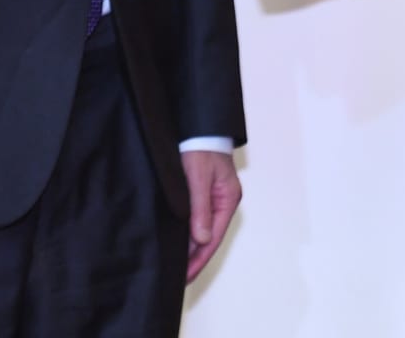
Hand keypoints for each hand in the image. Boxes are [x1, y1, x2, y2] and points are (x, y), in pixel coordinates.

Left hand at [180, 149, 241, 281]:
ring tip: (176, 267)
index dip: (199, 259)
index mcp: (227, 199)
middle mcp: (223, 201)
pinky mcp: (203, 193)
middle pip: (210, 238)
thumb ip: (199, 208)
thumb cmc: (200, 147)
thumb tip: (202, 240)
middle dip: (194, 258)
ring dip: (190, 247)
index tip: (185, 276)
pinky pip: (197, 219)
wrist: (197, 125)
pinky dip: (188, 233)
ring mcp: (214, 198)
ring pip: (203, 230)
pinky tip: (177, 243)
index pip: (213, 238)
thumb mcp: (197, 177)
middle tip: (177, 278)